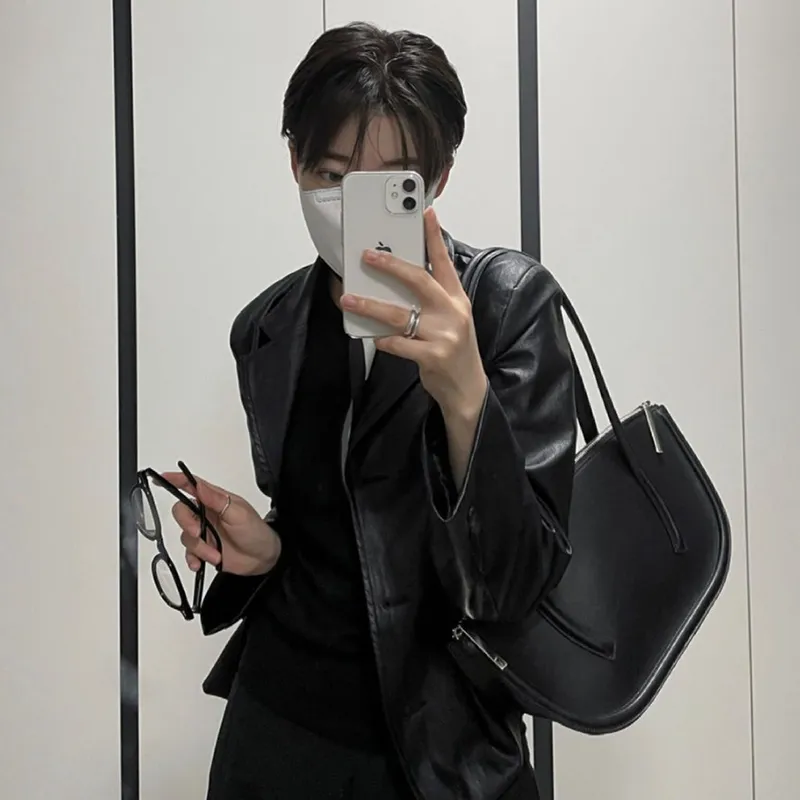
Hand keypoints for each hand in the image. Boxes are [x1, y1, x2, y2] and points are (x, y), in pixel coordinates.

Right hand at [162, 472, 280, 576]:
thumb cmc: (256, 531)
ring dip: (198, 548)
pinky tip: (200, 563)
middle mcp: (206, 514)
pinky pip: (188, 553)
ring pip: (186, 536)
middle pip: (181, 512)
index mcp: (215, 500)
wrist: (264, 558)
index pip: (192, 486)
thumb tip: (200, 485)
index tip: (162, 478)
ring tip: (215, 554)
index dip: (177, 480)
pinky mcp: (204, 549)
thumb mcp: (239, 513)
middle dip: (186, 523)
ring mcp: (204, 532)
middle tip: (197, 532)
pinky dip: (192, 559)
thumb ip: (218, 501)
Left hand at [340, 207, 487, 419]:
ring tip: (350, 299)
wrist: (467, 389)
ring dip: (371, 305)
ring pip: (400, 314)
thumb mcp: (450, 320)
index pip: (444, 261)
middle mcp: (452, 312)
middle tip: (367, 256)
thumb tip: (394, 284)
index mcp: (456, 299)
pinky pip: (398, 344)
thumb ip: (430, 301)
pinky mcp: (433, 356)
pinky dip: (382, 339)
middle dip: (391, 265)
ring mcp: (444, 335)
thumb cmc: (453, 351)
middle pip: (419, 280)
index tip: (425, 213)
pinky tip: (373, 336)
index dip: (433, 236)